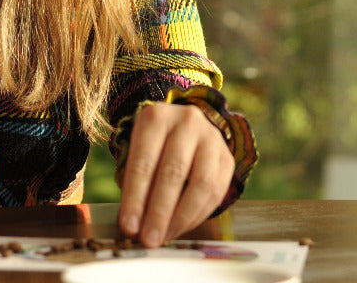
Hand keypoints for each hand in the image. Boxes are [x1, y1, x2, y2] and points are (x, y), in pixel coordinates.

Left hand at [116, 102, 233, 247]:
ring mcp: (211, 138)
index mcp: (156, 117)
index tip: (129, 226)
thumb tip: (133, 225)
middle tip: (148, 238)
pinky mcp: (227, 157)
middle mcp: (186, 122)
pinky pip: (216, 191)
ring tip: (165, 235)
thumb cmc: (153, 145)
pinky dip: (198, 214)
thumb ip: (135, 183)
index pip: (143, 163)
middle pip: (173, 173)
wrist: (184, 126)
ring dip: (182, 217)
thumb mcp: (137, 151)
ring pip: (200, 184)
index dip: (135, 198)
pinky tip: (182, 226)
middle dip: (159, 212)